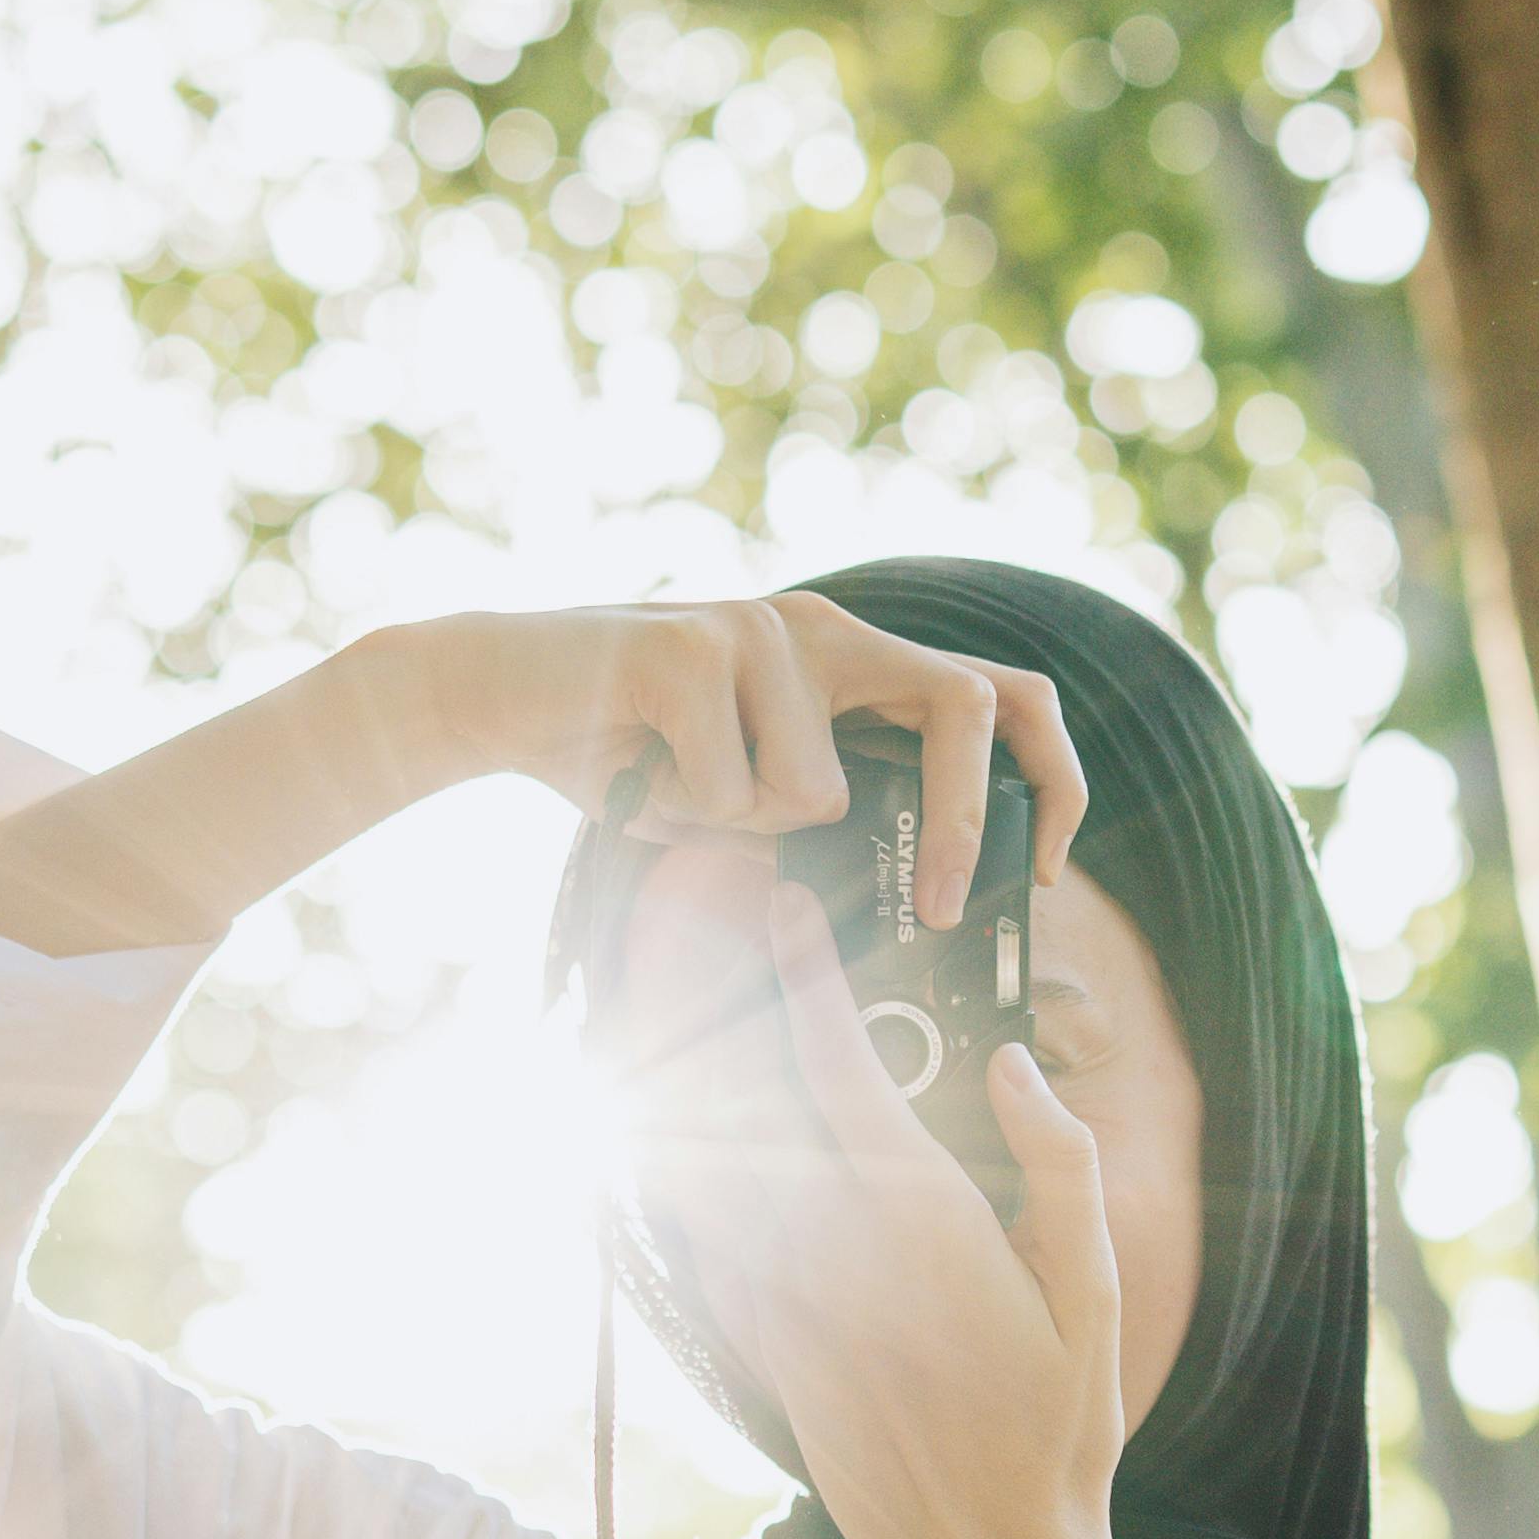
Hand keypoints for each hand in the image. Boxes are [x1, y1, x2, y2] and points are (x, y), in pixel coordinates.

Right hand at [399, 592, 1082, 928]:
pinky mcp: (690, 645)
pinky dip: (678, 814)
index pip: (999, 695)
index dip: (1050, 777)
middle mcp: (824, 626)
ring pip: (815, 789)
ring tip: (676, 791)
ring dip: (745, 828)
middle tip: (939, 910)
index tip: (1049, 871)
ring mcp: (760, 626)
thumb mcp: (746, 798)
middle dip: (964, 823)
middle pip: (963, 705)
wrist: (488, 689)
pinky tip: (632, 772)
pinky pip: (728, 791)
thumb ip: (819, 828)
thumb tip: (912, 913)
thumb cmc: (625, 752)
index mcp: (852, 657)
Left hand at [643, 862, 1138, 1538]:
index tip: (781, 908)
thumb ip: (1058, 1168)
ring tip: (668, 1001)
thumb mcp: (1094, 1295)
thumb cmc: (1054, 1431)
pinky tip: (678, 1134)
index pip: (841, 1066)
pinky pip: (706, 1238)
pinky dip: (685, 1172)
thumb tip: (1011, 1069)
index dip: (806, 975)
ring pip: (707, 1162)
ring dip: (686, 1078)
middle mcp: (829, 1252)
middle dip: (714, 1001)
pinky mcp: (763, 1347)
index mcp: (917, 1221)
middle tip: (692, 921)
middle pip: (742, 1096)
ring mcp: (782, 1303)